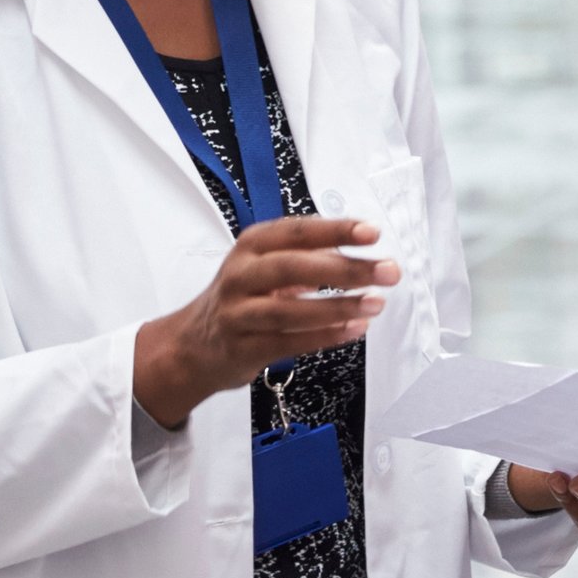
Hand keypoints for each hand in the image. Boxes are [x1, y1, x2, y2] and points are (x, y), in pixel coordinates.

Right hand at [133, 218, 393, 427]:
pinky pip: (288, 342)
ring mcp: (238, 313)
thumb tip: (356, 253)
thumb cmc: (239, 301)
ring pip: (290, 309)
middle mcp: (241, 276)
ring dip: (339, 306)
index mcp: (250, 247)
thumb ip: (305, 258)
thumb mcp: (263, 267)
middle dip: (345, 268)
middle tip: (386, 271)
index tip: (371, 232)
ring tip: (376, 303)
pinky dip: (324, 336)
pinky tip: (353, 330)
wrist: (191, 346)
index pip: (296, 231)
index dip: (335, 230)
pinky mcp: (242, 347)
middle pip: (294, 267)